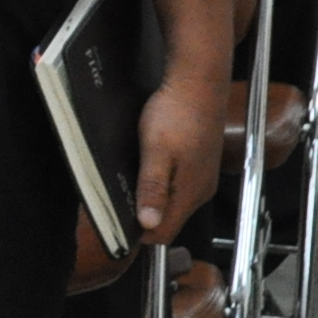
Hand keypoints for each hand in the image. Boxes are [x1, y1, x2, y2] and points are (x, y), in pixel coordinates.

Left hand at [133, 71, 222, 242]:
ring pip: (172, 202)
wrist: (198, 83)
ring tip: (129, 182)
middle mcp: (200, 190)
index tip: (115, 223)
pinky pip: (177, 185)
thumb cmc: (177, 114)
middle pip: (168, 219)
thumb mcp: (156, 151)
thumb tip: (149, 224)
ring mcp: (201, 177)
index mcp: (190, 193)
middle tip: (116, 200)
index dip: (139, 233)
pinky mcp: (198, 163)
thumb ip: (153, 188)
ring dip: (150, 198)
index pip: (164, 233)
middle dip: (143, 216)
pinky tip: (146, 168)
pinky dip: (160, 183)